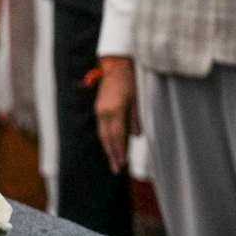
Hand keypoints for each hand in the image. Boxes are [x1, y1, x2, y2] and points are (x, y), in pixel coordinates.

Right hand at [93, 55, 139, 174]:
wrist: (115, 66)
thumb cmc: (129, 81)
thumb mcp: (136, 100)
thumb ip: (135, 119)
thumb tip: (136, 136)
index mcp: (115, 110)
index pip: (117, 136)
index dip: (120, 151)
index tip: (123, 164)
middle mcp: (104, 112)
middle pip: (107, 138)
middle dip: (112, 154)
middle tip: (117, 169)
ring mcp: (99, 110)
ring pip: (102, 134)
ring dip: (108, 148)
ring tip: (114, 161)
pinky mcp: (98, 108)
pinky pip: (101, 127)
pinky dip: (106, 138)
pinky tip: (110, 145)